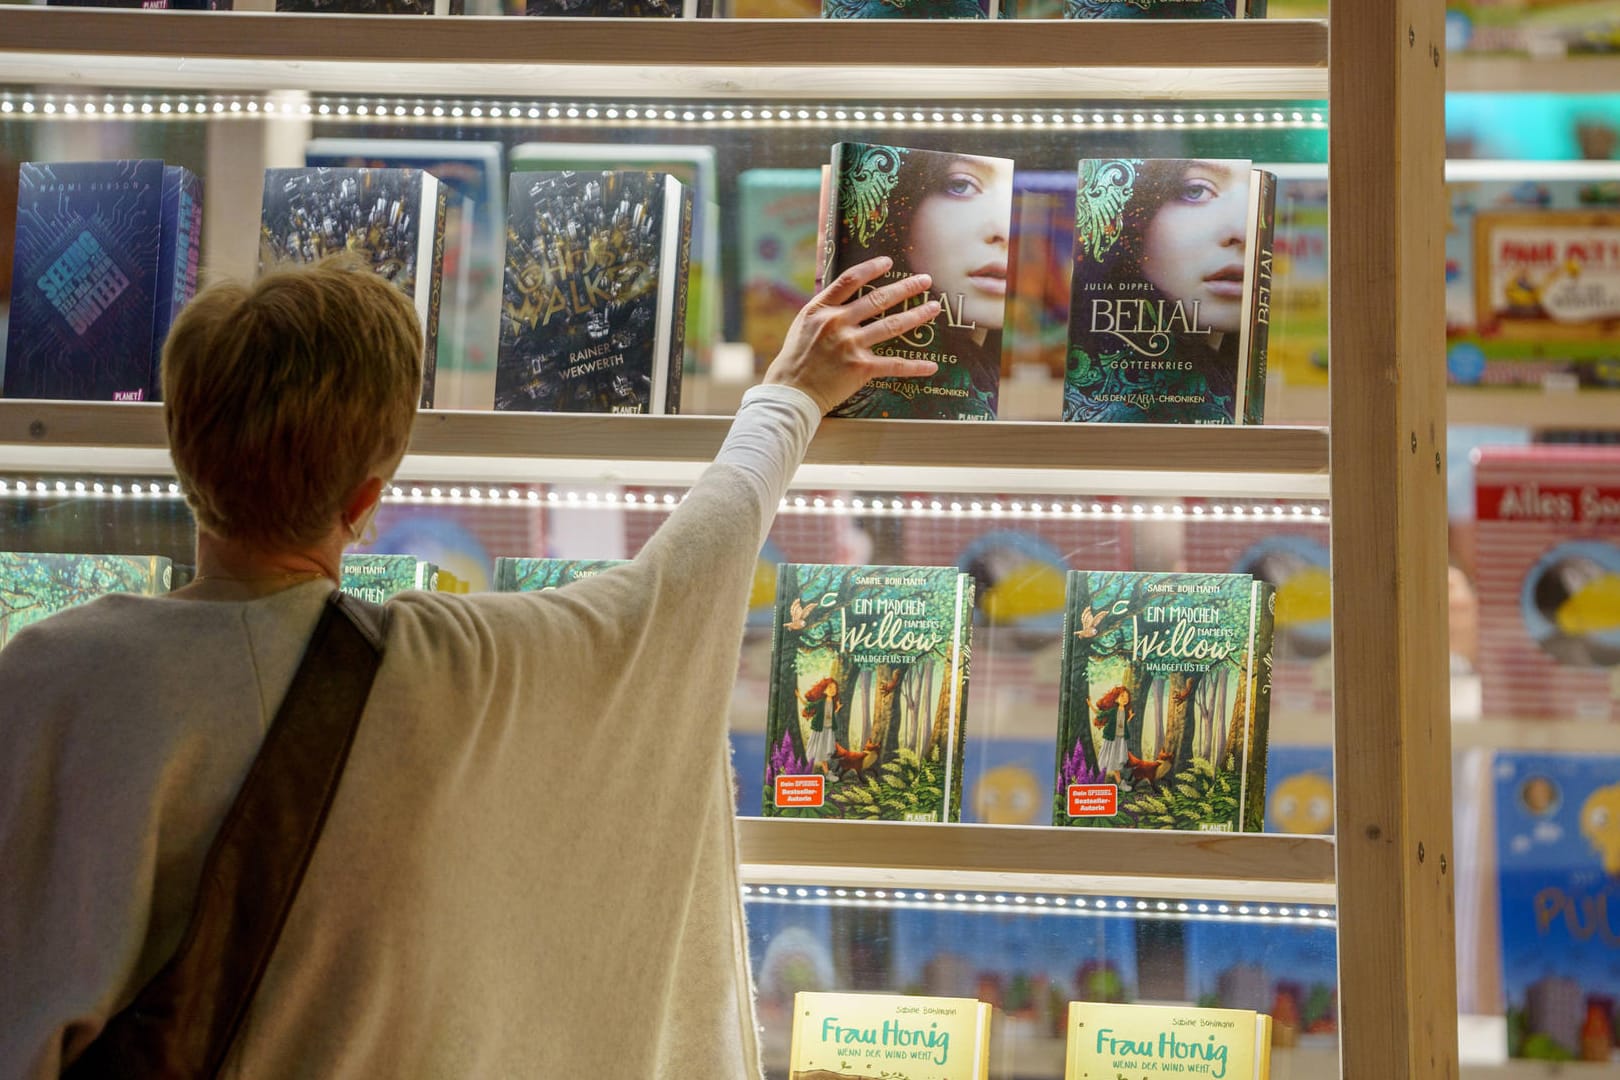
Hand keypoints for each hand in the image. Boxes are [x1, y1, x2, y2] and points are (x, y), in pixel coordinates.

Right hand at [762, 255, 940, 413]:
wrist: (792, 392)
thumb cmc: (796, 360)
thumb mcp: (803, 325)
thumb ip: (825, 310)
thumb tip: (847, 296)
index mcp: (821, 309)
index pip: (850, 280)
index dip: (871, 268)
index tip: (889, 262)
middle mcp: (837, 323)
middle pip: (878, 299)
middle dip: (906, 288)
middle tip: (925, 281)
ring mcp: (850, 345)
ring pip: (892, 325)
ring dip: (917, 316)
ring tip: (933, 308)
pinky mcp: (861, 368)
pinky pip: (894, 365)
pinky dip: (914, 366)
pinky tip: (931, 365)